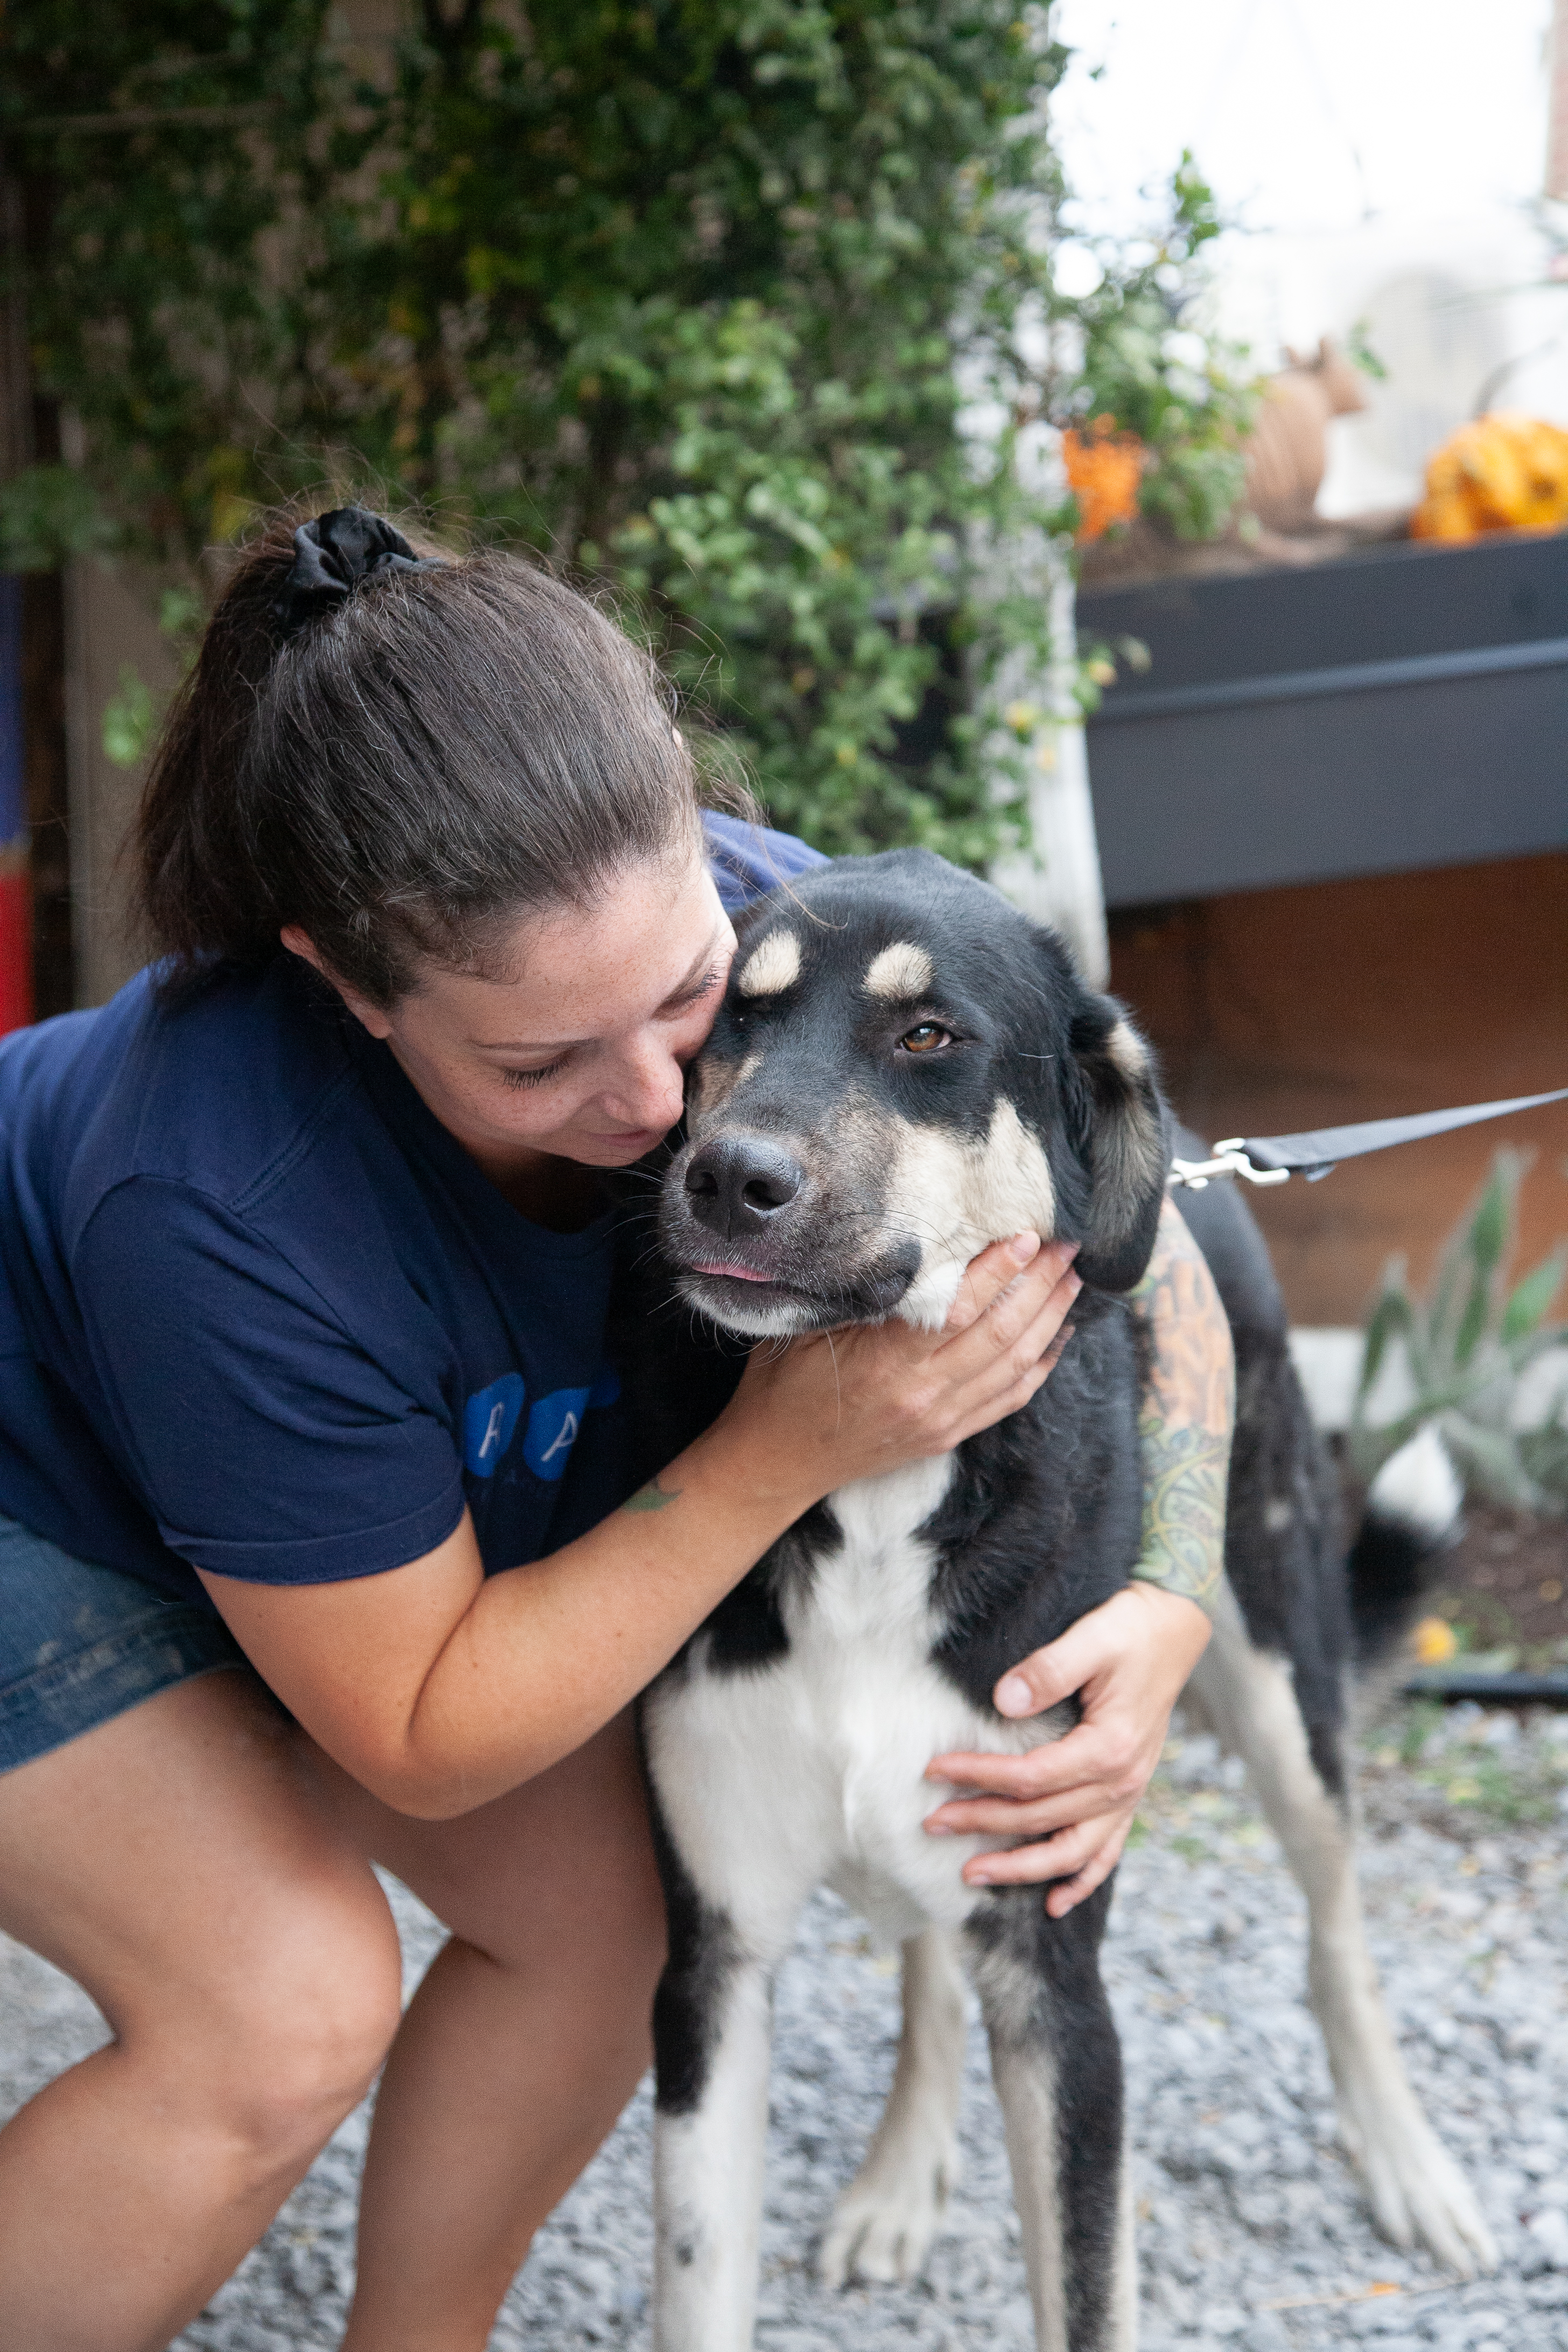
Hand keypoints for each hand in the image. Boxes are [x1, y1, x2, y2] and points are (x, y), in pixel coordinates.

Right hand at [722, 1233, 1081, 1501]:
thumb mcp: (810, 1328)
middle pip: (1002, 1331)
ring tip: (1073, 1279)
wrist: (775, 1463)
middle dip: (1041, 1284)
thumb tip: (914, 1244)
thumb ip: (862, 1294)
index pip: (961, 1308)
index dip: (1000, 1269)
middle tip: (1068, 1245)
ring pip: (1016, 1365)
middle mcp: (922, 1394)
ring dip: (1051, 1319)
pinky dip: (1041, 1366)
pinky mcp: (947, 1437)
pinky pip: (1009, 1400)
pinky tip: (1057, 1336)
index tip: (1027, 1233)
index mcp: (886, 1362)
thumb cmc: (782, 1386)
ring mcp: (940, 1420)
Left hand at [922, 1583, 1211, 1918]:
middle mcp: (1121, 1783)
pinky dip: (1081, 1882)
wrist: (1175, 1629)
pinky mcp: (1128, 1793)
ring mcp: (1127, 1794)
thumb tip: (1002, 1701)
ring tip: (973, 1875)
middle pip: (1040, 1818)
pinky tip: (1054, 1904)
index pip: (1029, 1777)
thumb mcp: (1092, 1637)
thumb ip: (1048, 1670)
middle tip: (932, 1823)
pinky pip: (1106, 1853)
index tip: (934, 1771)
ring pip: (1070, 1852)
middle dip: (982, 1824)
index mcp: (1109, 1748)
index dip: (979, 1778)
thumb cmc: (1130, 1630)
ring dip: (1021, 1869)